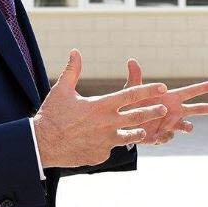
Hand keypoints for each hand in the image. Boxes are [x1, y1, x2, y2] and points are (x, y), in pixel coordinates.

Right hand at [33, 49, 167, 166]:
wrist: (43, 145)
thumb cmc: (52, 115)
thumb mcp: (62, 90)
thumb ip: (72, 71)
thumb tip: (75, 51)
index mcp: (101, 105)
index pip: (131, 94)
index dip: (148, 90)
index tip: (162, 87)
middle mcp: (108, 123)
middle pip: (138, 116)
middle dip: (153, 111)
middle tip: (165, 108)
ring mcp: (106, 141)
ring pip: (130, 136)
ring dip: (139, 132)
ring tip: (145, 130)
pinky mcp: (102, 155)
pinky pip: (110, 148)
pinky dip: (110, 145)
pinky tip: (104, 144)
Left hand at [121, 59, 207, 144]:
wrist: (124, 123)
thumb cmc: (131, 103)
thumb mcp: (133, 90)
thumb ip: (135, 77)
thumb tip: (131, 60)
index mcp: (172, 98)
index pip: (192, 91)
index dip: (205, 87)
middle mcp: (175, 111)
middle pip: (197, 109)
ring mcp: (170, 124)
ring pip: (185, 126)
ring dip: (187, 126)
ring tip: (189, 127)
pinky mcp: (162, 136)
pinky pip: (167, 137)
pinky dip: (162, 136)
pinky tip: (153, 135)